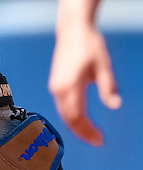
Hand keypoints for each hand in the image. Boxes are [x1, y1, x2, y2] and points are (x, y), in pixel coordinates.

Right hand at [49, 19, 120, 145]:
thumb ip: (108, 87)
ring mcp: (55, 86)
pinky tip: (82, 120)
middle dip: (82, 132)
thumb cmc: (89, 45)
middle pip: (68, 119)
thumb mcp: (104, 65)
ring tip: (92, 134)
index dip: (87, 131)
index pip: (76, 117)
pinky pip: (62, 106)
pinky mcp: (56, 83)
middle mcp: (58, 88)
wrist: (72, 28)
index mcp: (69, 85)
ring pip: (63, 114)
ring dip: (76, 126)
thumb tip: (114, 105)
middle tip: (98, 141)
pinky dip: (71, 117)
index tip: (100, 140)